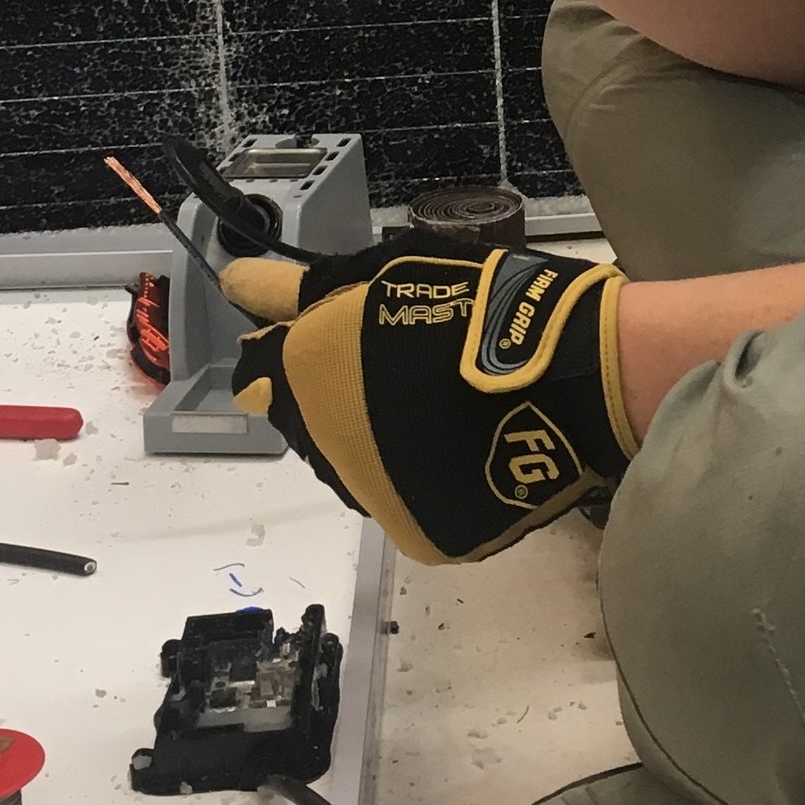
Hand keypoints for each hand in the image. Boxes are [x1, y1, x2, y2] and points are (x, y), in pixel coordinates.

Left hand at [232, 245, 635, 563]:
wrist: (566, 372)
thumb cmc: (474, 304)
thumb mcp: (382, 271)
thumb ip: (303, 291)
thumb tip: (238, 286)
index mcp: (309, 373)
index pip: (260, 372)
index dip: (282, 352)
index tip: (308, 337)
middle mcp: (326, 445)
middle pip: (306, 424)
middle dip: (329, 398)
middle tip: (395, 367)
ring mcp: (374, 495)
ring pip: (353, 466)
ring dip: (372, 438)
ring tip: (436, 403)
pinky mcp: (420, 533)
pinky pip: (405, 499)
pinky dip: (418, 474)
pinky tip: (458, 440)